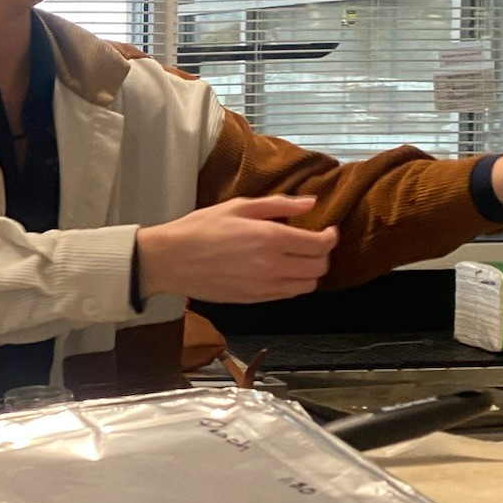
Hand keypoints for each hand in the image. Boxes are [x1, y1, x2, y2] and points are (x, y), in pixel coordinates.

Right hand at [136, 195, 338, 303]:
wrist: (171, 260)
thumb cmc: (201, 228)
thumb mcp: (239, 206)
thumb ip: (279, 205)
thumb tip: (310, 203)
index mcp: (271, 239)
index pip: (320, 245)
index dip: (330, 237)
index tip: (327, 230)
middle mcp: (273, 266)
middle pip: (319, 267)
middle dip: (323, 254)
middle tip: (313, 243)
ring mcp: (264, 287)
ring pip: (307, 286)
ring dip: (310, 272)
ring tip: (298, 258)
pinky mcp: (255, 299)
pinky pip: (288, 295)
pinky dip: (293, 284)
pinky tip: (281, 270)